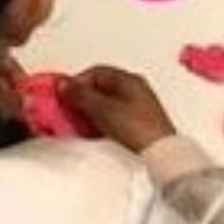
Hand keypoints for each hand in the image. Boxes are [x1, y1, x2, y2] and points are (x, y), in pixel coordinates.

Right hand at [62, 66, 176, 153]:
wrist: (160, 152)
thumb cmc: (136, 126)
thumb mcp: (102, 109)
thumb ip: (81, 95)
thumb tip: (64, 84)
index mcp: (129, 79)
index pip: (97, 71)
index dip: (78, 81)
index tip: (65, 93)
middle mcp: (136, 88)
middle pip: (102, 86)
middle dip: (84, 96)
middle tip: (71, 107)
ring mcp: (140, 105)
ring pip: (108, 102)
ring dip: (92, 110)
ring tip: (82, 121)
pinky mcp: (141, 122)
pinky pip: (116, 115)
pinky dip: (103, 120)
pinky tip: (97, 131)